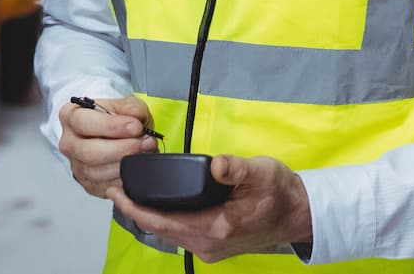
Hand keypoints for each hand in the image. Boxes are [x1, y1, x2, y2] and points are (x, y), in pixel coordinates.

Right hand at [57, 96, 156, 199]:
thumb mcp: (122, 105)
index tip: (135, 126)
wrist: (110, 135)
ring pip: (98, 173)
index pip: (84, 123)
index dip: (112, 126)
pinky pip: (106, 188)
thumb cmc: (112, 118)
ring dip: (126, 165)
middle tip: (144, 142)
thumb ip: (130, 108)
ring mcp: (78, 166)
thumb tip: (136, 118)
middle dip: (123, 149)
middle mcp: (70, 143)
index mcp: (71, 117)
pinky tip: (134, 172)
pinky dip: (123, 182)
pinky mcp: (89, 184)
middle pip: (90, 153)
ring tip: (144, 152)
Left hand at [111, 154, 312, 262]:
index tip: (116, 192)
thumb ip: (236, 169)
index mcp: (217, 226)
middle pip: (161, 229)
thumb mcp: (262, 172)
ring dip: (149, 217)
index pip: (164, 220)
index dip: (135, 207)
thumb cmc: (281, 193)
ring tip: (131, 197)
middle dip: (136, 211)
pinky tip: (158, 207)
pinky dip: (164, 221)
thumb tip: (215, 164)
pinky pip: (180, 236)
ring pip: (169, 234)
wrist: (298, 216)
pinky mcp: (213, 246)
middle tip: (116, 190)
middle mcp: (209, 244)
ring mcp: (210, 249)